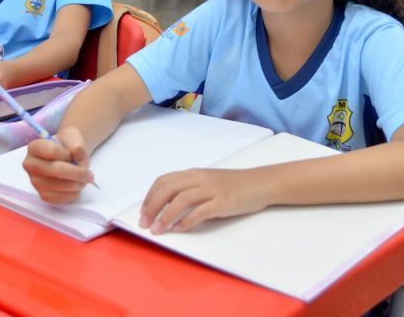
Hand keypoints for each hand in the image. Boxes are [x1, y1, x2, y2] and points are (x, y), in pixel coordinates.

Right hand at [22, 127, 95, 202]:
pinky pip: (56, 199)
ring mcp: (35, 181)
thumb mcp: (74, 137)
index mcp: (35, 147)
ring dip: (75, 185)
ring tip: (85, 181)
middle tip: (90, 175)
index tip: (73, 155)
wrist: (67, 155)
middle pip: (54, 170)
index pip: (51, 151)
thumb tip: (80, 162)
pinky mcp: (42, 194)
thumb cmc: (67, 145)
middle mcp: (30, 165)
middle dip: (76, 173)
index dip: (67, 154)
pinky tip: (78, 189)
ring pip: (56, 186)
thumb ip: (78, 145)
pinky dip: (71, 195)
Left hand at [139, 168, 269, 233]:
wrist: (261, 183)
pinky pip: (200, 211)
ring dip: (165, 216)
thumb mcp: (209, 182)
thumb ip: (190, 188)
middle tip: (144, 223)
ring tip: (157, 230)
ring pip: (181, 200)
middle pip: (168, 189)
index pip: (164, 181)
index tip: (143, 211)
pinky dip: (186, 221)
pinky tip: (179, 229)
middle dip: (152, 207)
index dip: (150, 196)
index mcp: (194, 173)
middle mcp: (200, 178)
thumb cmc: (235, 185)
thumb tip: (167, 205)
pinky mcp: (223, 202)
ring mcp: (212, 189)